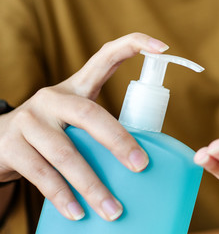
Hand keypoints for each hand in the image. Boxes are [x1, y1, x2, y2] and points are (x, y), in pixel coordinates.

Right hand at [0, 33, 168, 220]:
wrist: (0, 141)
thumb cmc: (53, 132)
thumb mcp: (76, 122)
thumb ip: (102, 131)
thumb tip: (143, 162)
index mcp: (75, 88)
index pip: (105, 57)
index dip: (133, 45)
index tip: (162, 48)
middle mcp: (52, 98)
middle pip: (90, 114)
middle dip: (118, 141)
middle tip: (141, 166)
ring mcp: (30, 121)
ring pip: (66, 153)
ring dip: (92, 185)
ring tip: (113, 211)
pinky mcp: (12, 146)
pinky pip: (42, 175)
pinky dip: (63, 197)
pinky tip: (78, 213)